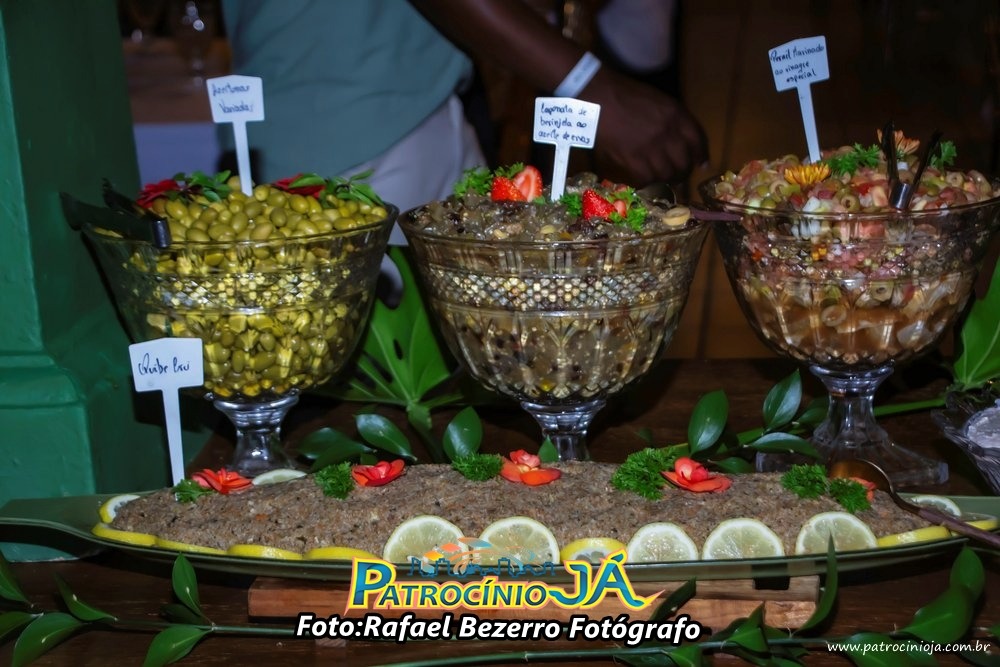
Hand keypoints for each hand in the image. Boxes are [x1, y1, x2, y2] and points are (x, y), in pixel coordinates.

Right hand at [585, 68, 707, 185]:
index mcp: (676, 115)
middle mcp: (668, 134)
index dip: (701, 155)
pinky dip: (645, 181)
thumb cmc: (625, 95)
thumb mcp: (657, 100)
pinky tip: (641, 178)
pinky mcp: (633, 160)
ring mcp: (651, 149)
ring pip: (666, 174)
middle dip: (683, 172)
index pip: (698, 141)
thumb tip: (680, 138)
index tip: (701, 164)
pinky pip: (646, 179)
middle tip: (677, 176)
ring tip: (658, 178)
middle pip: (684, 162)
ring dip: (664, 179)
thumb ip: (672, 118)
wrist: (599, 99)